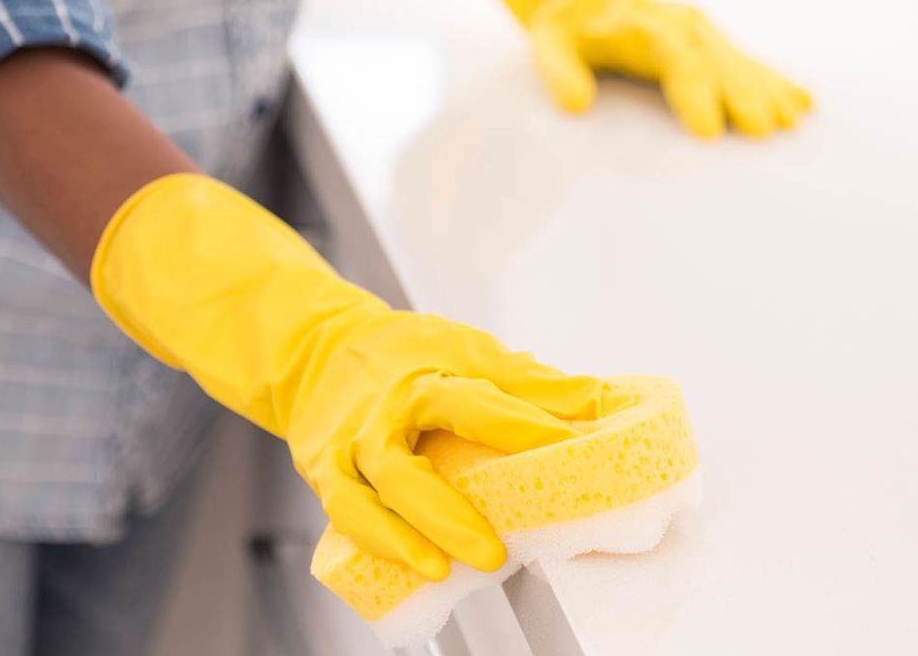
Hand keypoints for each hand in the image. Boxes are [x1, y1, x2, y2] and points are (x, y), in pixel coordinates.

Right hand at [283, 311, 602, 578]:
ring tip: (446, 568)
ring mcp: (353, 442)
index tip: (566, 451)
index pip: (477, 403)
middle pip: (413, 458)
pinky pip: (348, 510)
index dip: (522, 429)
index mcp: (428, 374)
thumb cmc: (405, 353)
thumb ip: (529, 382)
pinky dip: (378, 539)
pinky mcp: (325, 469)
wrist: (319, 348)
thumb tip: (597, 400)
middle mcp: (386, 410)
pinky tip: (417, 563)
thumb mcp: (467, 349)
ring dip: (411, 531)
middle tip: (497, 548)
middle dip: (451, 508)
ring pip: (376, 490)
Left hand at [529, 0, 812, 138]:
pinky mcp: (713, 39)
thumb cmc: (569, 26)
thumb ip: (560, 73)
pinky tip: (802, 102)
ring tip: (791, 121)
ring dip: (767, 91)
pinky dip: (775, 81)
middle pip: (717, 63)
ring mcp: (702, 30)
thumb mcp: (549, 43)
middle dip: (741, 96)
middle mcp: (681, 25)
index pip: (675, 60)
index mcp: (643, 27)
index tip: (709, 130)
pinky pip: (749, 60)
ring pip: (740, 62)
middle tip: (762, 131)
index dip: (693, 94)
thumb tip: (576, 106)